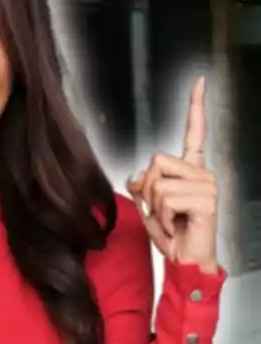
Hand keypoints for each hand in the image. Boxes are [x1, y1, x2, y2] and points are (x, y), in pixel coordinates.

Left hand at [126, 76, 218, 273]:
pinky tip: (177, 225)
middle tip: (162, 210)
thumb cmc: (172, 233)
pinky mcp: (206, 200)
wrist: (185, 260)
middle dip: (148, 187)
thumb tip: (137, 176)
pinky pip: (165, 198)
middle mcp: (202, 173)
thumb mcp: (148, 205)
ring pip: (157, 181)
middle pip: (155, 160)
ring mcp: (207, 186)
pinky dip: (162, 216)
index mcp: (190, 170)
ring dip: (154, 206)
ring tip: (170, 219)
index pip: (194, 133)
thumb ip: (142, 184)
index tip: (199, 82)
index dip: (195, 107)